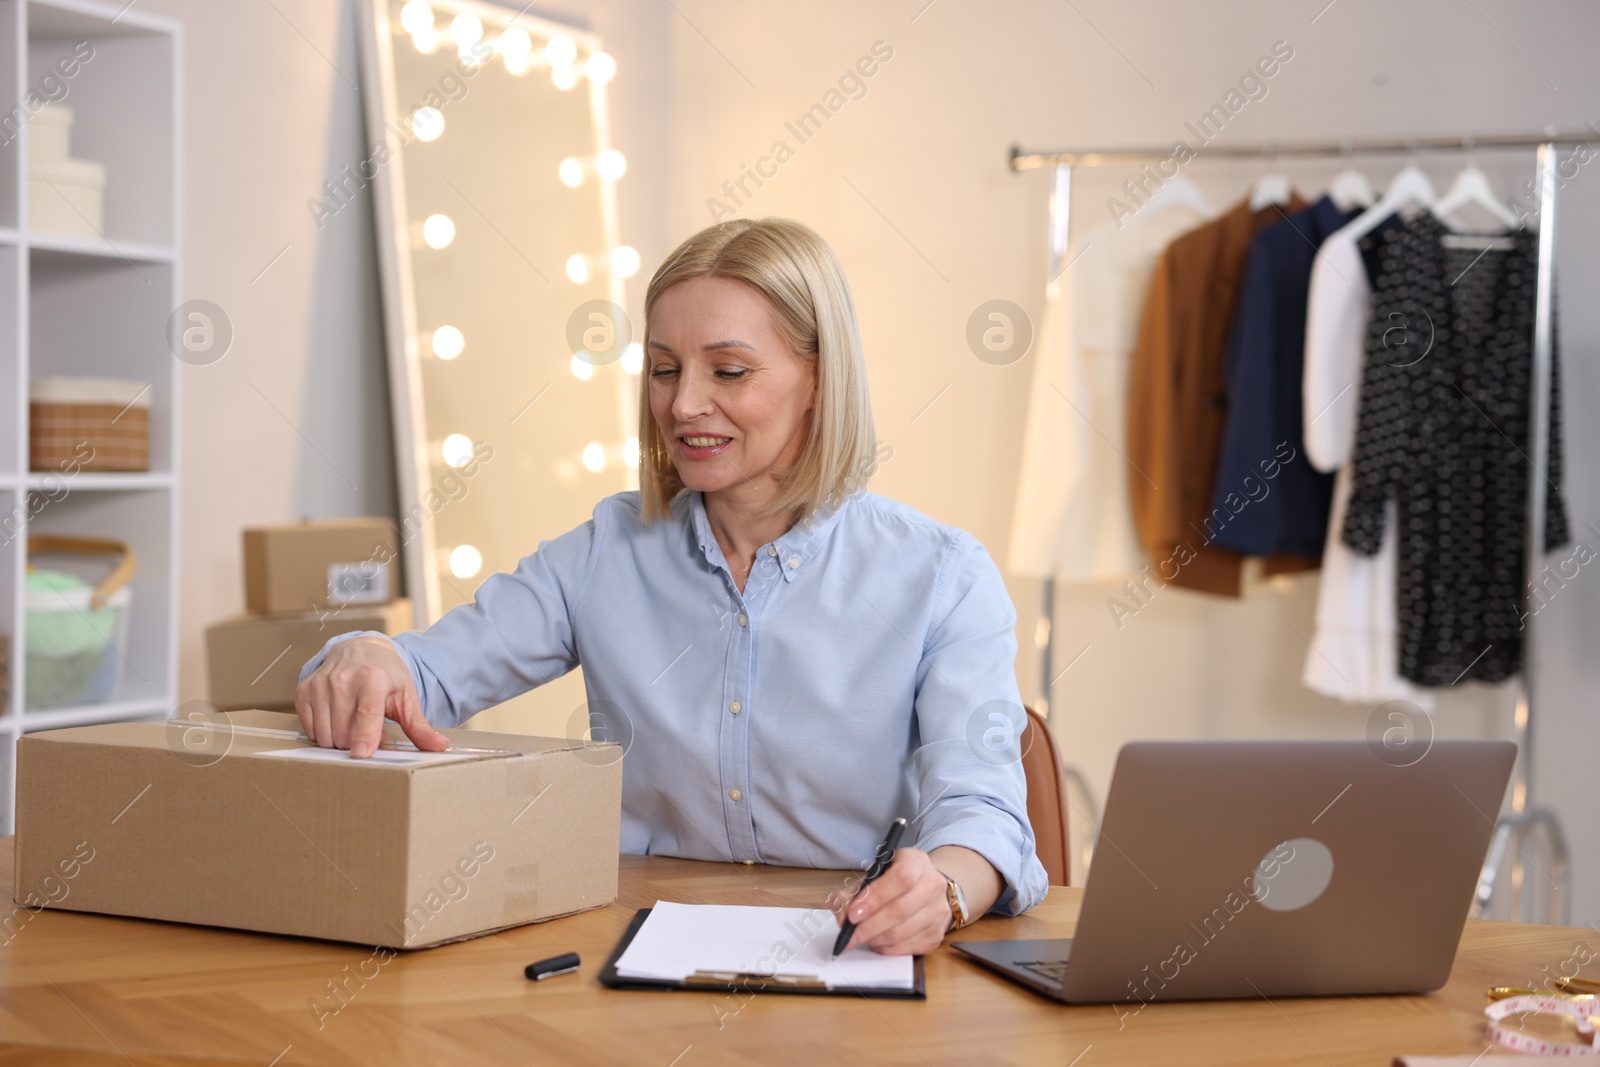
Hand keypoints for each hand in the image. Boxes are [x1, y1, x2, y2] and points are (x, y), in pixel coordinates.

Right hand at [295, 635, 448, 757]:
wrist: (360, 649)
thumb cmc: (386, 675)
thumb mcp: (406, 696)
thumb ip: (419, 725)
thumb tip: (441, 746)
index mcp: (372, 679)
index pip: (367, 713)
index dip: (365, 736)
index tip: (361, 754)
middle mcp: (343, 679)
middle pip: (345, 732)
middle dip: (357, 742)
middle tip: (369, 729)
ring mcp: (321, 684)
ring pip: (325, 735)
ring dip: (340, 739)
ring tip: (354, 723)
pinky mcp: (304, 690)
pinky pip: (310, 729)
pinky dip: (324, 732)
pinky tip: (337, 719)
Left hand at [830, 847, 950, 955]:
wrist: (924, 890)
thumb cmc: (894, 883)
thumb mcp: (872, 877)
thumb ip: (851, 893)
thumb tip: (842, 917)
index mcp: (916, 862)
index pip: (901, 878)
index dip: (875, 898)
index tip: (854, 914)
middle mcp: (933, 884)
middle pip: (900, 910)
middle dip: (869, 926)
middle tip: (850, 935)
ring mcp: (938, 911)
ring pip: (902, 933)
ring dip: (875, 939)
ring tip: (862, 937)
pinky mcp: (937, 934)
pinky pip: (907, 948)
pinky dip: (886, 949)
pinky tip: (877, 941)